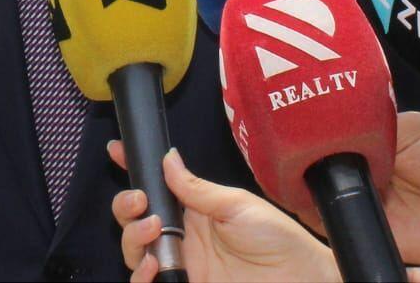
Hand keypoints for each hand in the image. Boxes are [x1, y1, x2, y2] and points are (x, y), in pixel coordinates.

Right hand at [108, 143, 338, 282]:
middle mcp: (182, 238)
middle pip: (134, 220)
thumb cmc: (279, 240)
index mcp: (194, 210)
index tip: (116, 149)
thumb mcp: (238, 204)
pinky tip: (151, 265)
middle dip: (125, 205)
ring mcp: (181, 266)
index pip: (155, 187)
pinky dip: (139, 276)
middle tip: (139, 200)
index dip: (133, 168)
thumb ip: (198, 188)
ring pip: (134, 252)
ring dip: (132, 237)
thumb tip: (168, 159)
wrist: (303, 281)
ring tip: (152, 229)